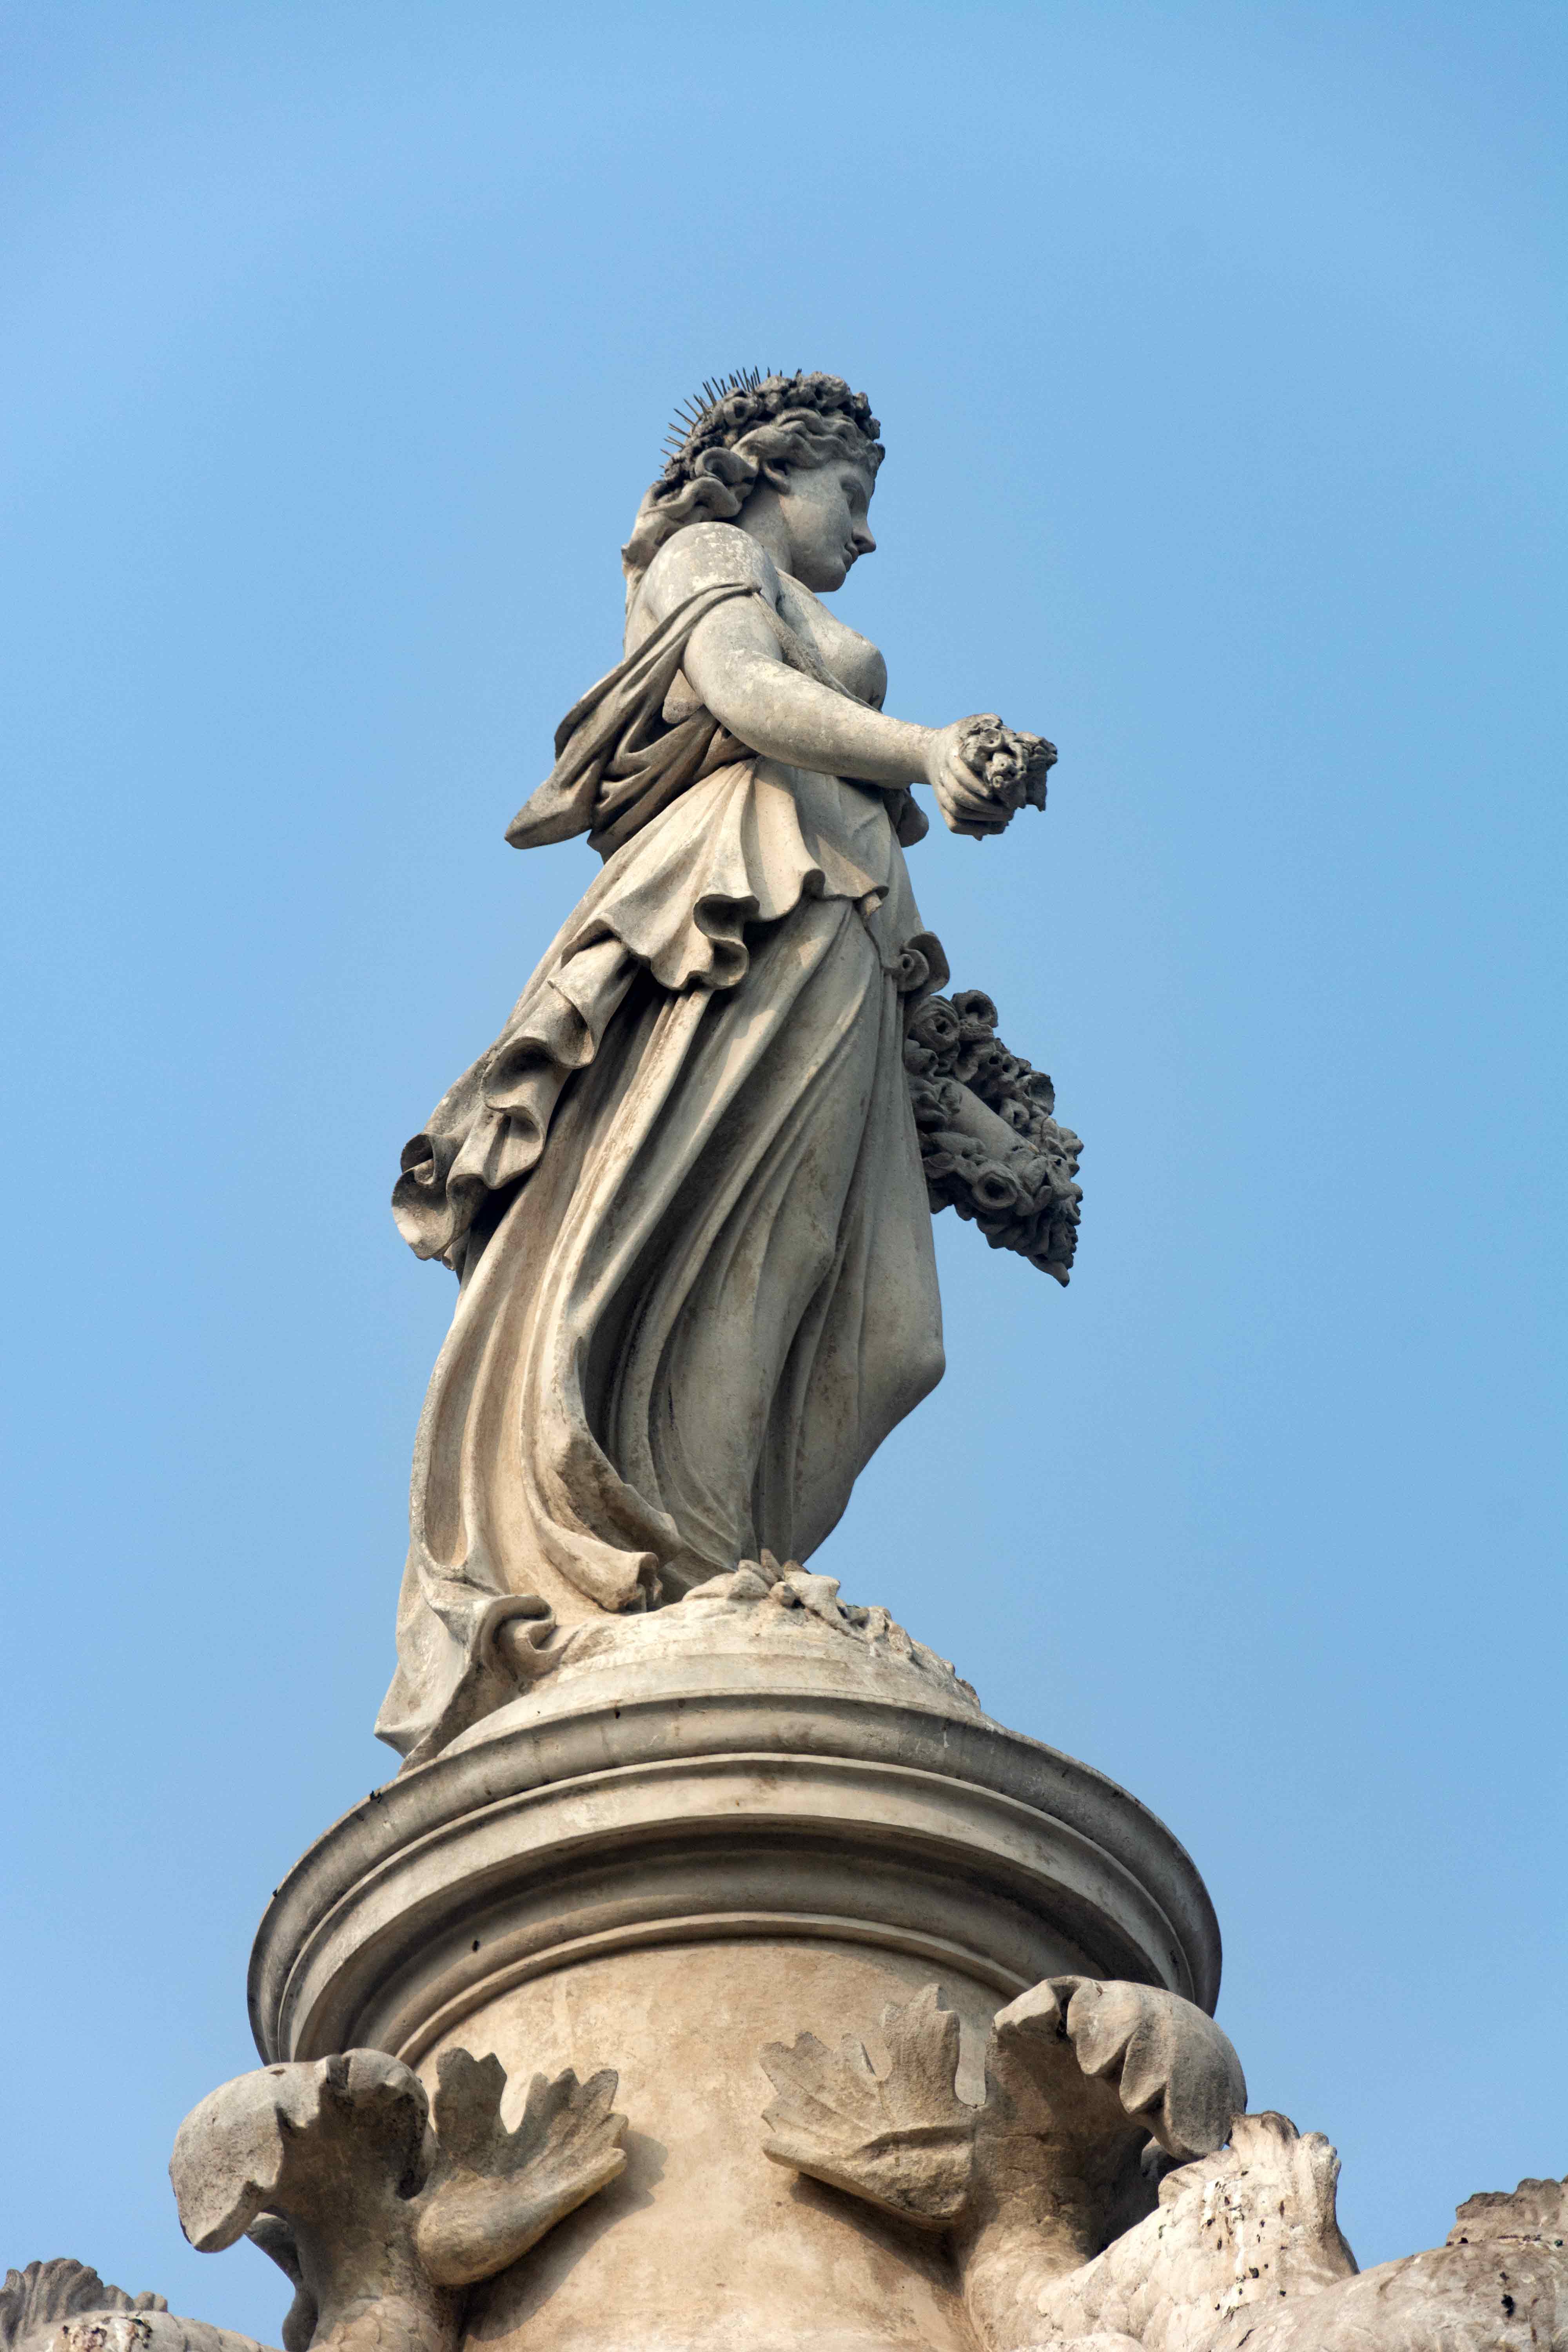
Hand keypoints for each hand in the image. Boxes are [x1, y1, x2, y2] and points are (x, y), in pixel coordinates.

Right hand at [922, 721, 1013, 837]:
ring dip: (982, 819)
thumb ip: (987, 722)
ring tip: (1005, 819)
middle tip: (1009, 810)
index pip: (960, 774)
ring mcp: (940, 793)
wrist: (932, 753)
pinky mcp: (942, 806)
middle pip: (959, 796)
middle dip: (985, 806)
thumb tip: (999, 724)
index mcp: (950, 755)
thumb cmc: (961, 738)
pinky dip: (971, 830)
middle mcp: (942, 776)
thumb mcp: (972, 724)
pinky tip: (990, 829)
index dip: (976, 785)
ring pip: (957, 811)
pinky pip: (953, 824)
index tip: (995, 792)